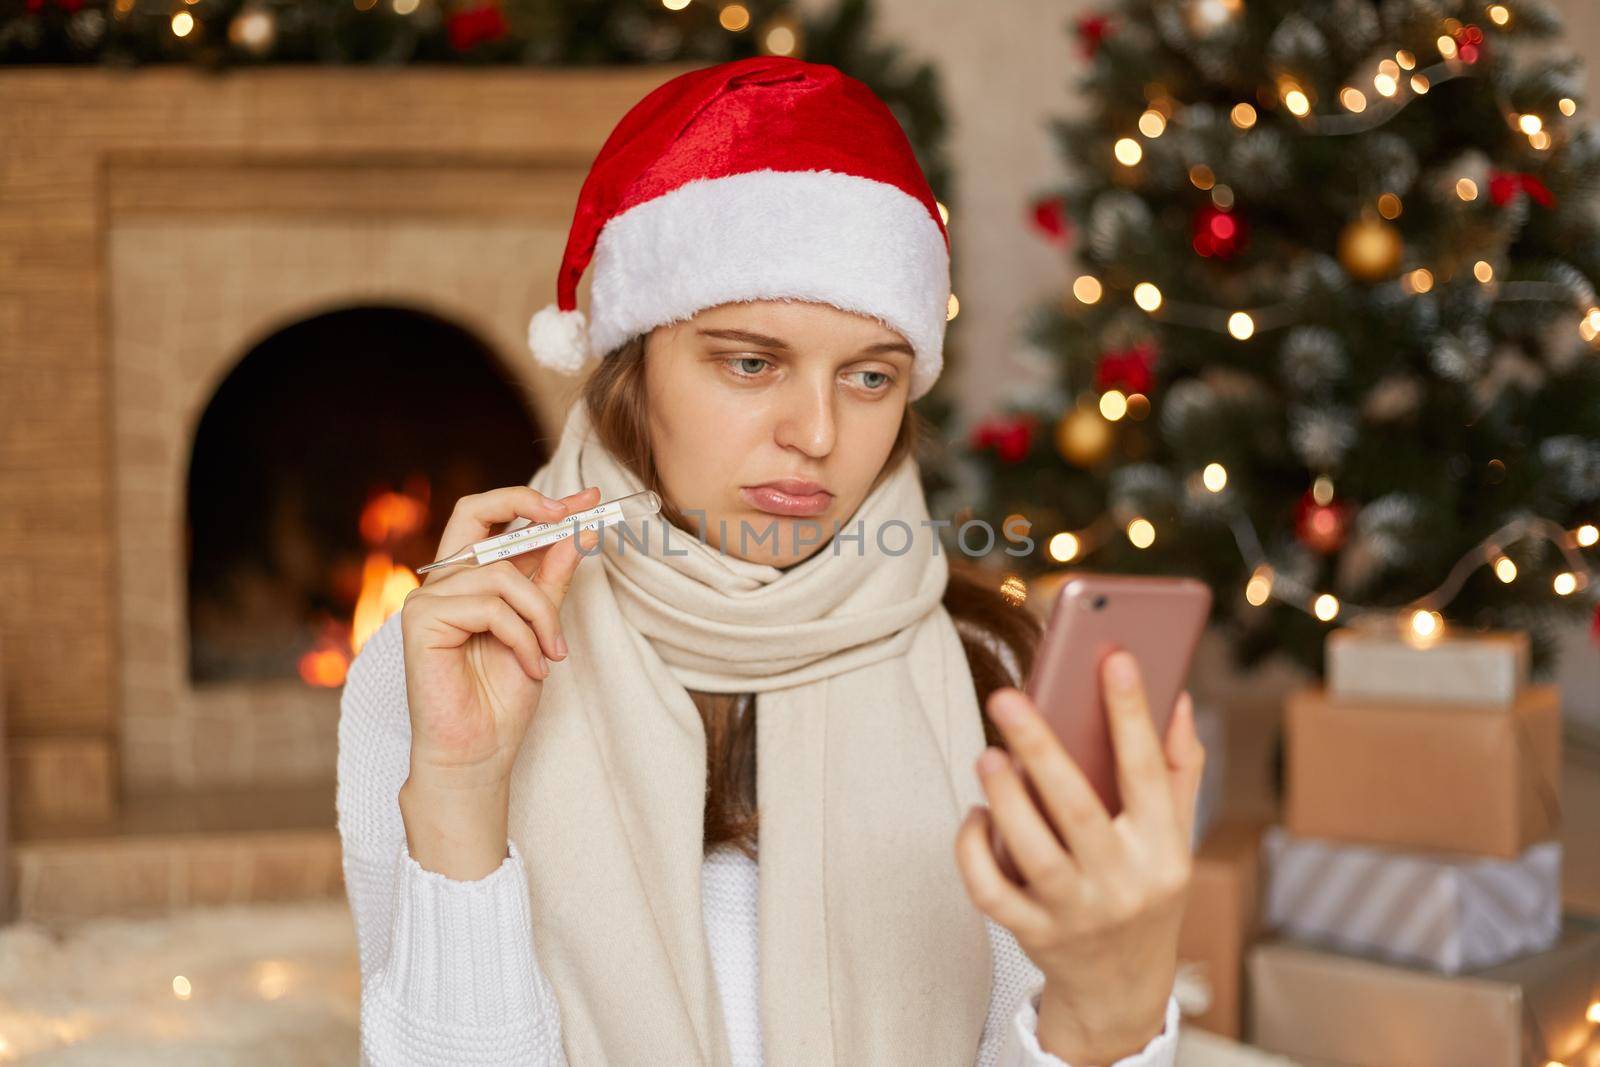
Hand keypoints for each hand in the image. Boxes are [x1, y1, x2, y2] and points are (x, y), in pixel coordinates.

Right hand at [397, 484, 600, 878]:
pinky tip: (532, 666)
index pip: (497, 522)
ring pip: (501, 573)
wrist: (480, 753)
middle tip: (572, 514)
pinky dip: (522, 637)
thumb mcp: (542, 629)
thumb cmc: (504, 698)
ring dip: (541, 614)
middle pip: (474, 510)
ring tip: (552, 653)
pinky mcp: (421, 621)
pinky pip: (490, 607)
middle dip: (527, 503)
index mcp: (470, 580)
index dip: (541, 503)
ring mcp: (428, 599)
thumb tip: (574, 533)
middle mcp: (445, 582)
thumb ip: (550, 580)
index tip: (588, 499)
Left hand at [953, 650, 1204, 1064]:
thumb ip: (1178, 768)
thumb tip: (1176, 696)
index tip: (1114, 655)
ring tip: (987, 754)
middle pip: (1078, 810)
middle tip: (1008, 698)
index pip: (1148, 772)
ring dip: (1004, 798)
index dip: (1132, 713)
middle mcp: (1123, 883)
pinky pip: (992, 890)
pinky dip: (975, 850)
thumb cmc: (1146, 888)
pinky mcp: (1033, 934)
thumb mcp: (1176, 836)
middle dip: (1041, 749)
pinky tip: (976, 813)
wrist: (1123, 987)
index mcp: (1164, 850)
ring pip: (1031, 852)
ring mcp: (1076, 913)